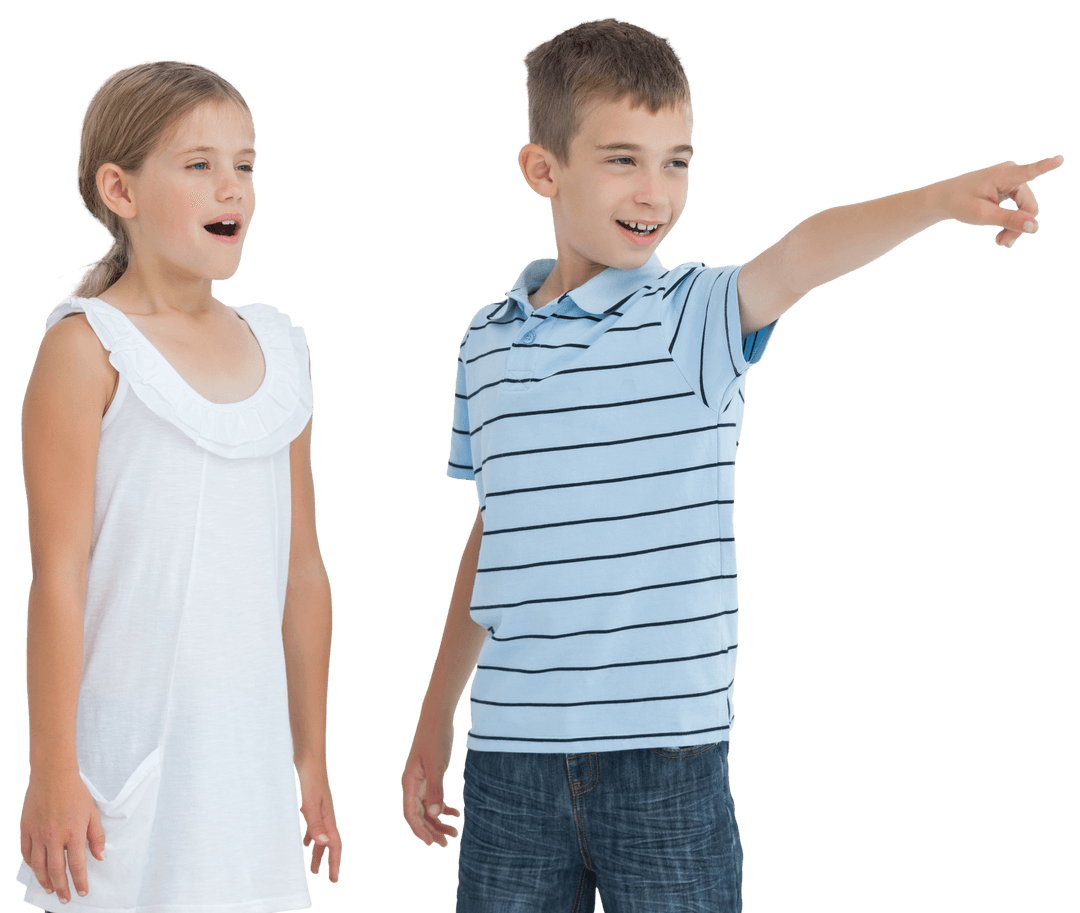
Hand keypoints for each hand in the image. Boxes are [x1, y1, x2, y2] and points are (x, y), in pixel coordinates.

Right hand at [19, 769, 105, 903]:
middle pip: (56, 871)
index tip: (82, 892)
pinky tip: (37, 870)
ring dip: (45, 880)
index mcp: (73, 833)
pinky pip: (26, 853)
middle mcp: (54, 838)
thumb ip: (96, 836)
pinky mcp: (25, 829)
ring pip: (39, 866)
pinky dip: (31, 864)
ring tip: (50, 890)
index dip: (80, 881)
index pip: (76, 866)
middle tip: (65, 899)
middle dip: (62, 888)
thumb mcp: (92, 812)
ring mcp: (37, 834)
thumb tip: (100, 857)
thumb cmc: (76, 793)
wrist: (52, 776)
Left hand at [297, 763, 342, 882]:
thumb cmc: (311, 778)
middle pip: (329, 843)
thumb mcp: (310, 802)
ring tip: (313, 868)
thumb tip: (323, 843)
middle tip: (330, 879)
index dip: (335, 862)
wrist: (309, 757)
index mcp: (328, 817)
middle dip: (329, 861)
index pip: (335, 844)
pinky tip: (304, 842)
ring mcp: (320, 809)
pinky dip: (310, 837)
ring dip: (318, 852)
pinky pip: (314, 826)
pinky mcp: (313, 803)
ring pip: (321, 836)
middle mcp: (326, 815)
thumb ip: (315, 823)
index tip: (334, 879)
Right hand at [401, 716, 461, 846]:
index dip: (419, 830)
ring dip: (438, 822)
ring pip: (427, 809)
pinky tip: (455, 813)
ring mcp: (420, 782)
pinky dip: (443, 808)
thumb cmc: (435, 738)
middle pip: (418, 815)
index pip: (410, 813)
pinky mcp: (430, 777)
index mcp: (409, 783)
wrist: (437, 718)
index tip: (431, 842)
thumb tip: (434, 814)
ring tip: (453, 834)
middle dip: (431, 830)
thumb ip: (436, 789)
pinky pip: (433, 799)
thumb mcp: (437, 765)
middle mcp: (412, 785)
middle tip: (446, 843)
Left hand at [933, 154, 1063, 248]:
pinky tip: (1001, 237)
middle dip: (1018, 226)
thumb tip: (1035, 227)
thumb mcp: (982, 215)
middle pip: (1028, 205)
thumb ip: (1009, 220)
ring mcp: (1011, 180)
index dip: (1046, 167)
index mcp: (1003, 174)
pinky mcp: (1009, 188)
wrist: (943, 199)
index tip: (1059, 159)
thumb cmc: (959, 203)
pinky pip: (1017, 208)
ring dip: (1014, 227)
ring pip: (1024, 209)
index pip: (1029, 172)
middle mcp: (1011, 173)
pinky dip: (1010, 222)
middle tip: (1003, 244)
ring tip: (1001, 243)